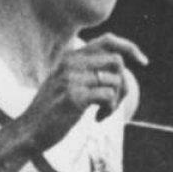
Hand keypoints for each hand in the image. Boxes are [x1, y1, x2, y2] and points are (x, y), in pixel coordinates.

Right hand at [21, 35, 147, 148]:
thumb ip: (86, 71)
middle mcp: (71, 63)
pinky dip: (109, 109)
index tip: (143, 62)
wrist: (29, 131)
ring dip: (116, 101)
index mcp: (71, 57)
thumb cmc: (51, 111)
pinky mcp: (74, 97)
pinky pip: (108, 96)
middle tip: (114, 102)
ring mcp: (72, 79)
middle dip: (123, 84)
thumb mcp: (65, 83)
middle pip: (117, 62)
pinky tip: (98, 119)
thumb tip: (119, 67)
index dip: (130, 48)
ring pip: (115, 80)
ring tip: (104, 113)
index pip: (108, 40)